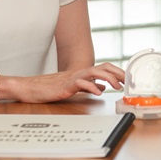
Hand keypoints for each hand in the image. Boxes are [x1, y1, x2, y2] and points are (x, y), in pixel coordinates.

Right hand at [8, 63, 125, 103]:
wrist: (31, 88)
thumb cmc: (51, 88)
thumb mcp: (74, 86)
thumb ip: (89, 85)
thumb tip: (102, 86)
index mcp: (82, 73)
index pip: (104, 68)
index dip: (118, 72)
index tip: (129, 80)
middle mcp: (79, 73)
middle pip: (103, 67)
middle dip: (117, 73)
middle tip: (128, 81)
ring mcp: (72, 78)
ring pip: (93, 71)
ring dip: (108, 77)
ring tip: (117, 86)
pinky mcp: (65, 85)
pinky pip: (80, 83)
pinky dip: (91, 86)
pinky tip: (98, 92)